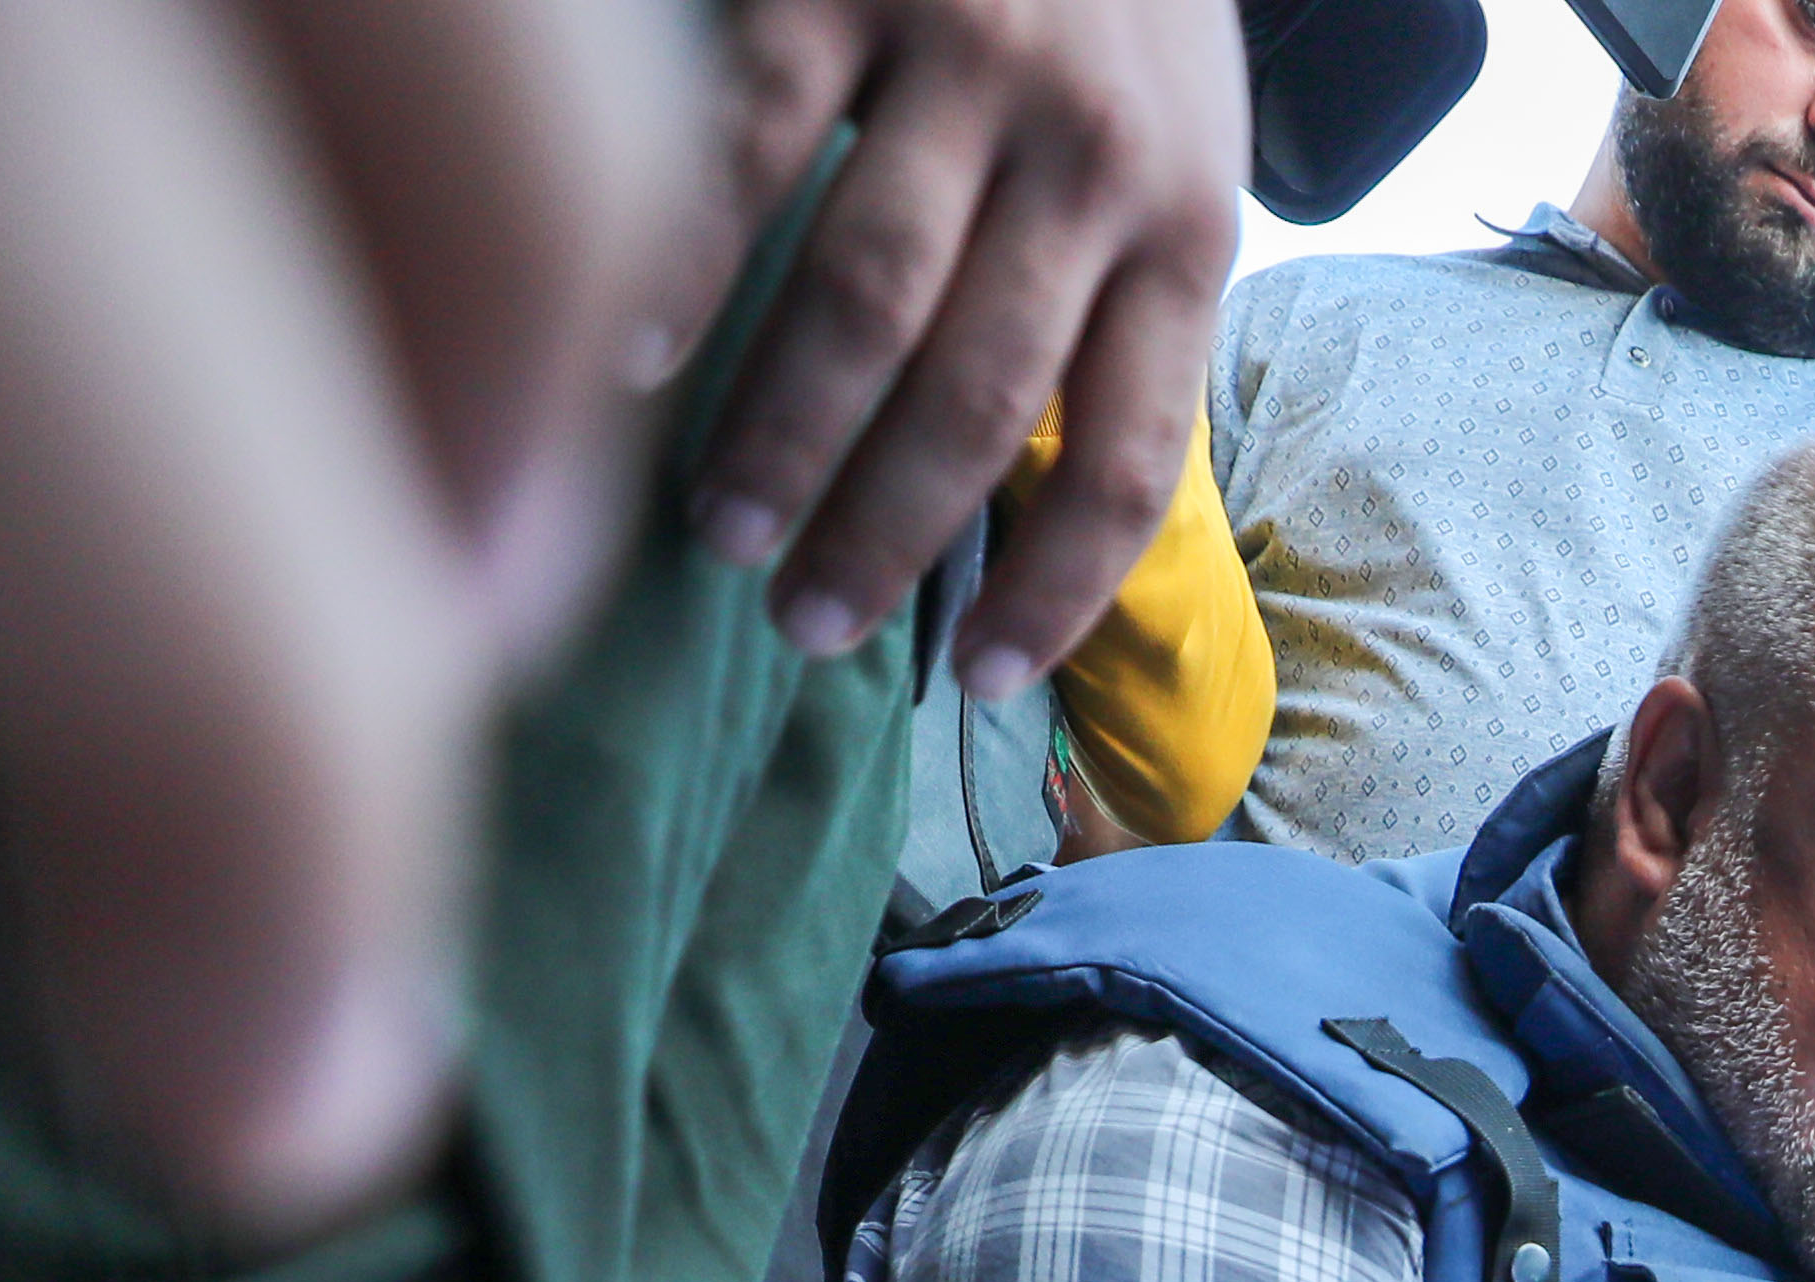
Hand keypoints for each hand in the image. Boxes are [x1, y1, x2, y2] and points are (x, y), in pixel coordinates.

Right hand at [654, 0, 1251, 689]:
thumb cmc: (1117, 4)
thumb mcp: (1174, 152)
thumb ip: (1113, 303)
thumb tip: (1027, 506)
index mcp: (1190, 224)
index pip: (1132, 458)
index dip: (1059, 591)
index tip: (985, 681)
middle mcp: (1095, 158)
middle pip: (981, 404)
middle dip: (887, 537)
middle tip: (808, 624)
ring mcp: (975, 67)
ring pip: (869, 301)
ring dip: (788, 436)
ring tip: (724, 530)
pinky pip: (754, 151)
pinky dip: (686, 265)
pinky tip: (624, 361)